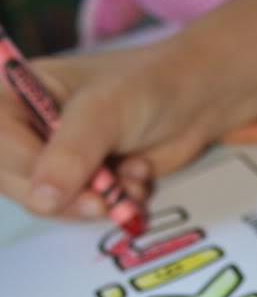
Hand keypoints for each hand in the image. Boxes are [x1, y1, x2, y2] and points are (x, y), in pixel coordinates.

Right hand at [0, 29, 242, 219]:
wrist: (198, 100)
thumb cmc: (147, 85)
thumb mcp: (104, 112)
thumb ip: (71, 154)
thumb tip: (42, 198)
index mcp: (15, 93)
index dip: (26, 170)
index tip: (64, 186)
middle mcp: (28, 127)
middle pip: (18, 182)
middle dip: (66, 196)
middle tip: (103, 200)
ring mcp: (57, 157)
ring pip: (54, 203)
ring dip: (97, 200)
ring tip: (130, 176)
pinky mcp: (85, 181)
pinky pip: (85, 210)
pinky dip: (114, 204)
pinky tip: (137, 178)